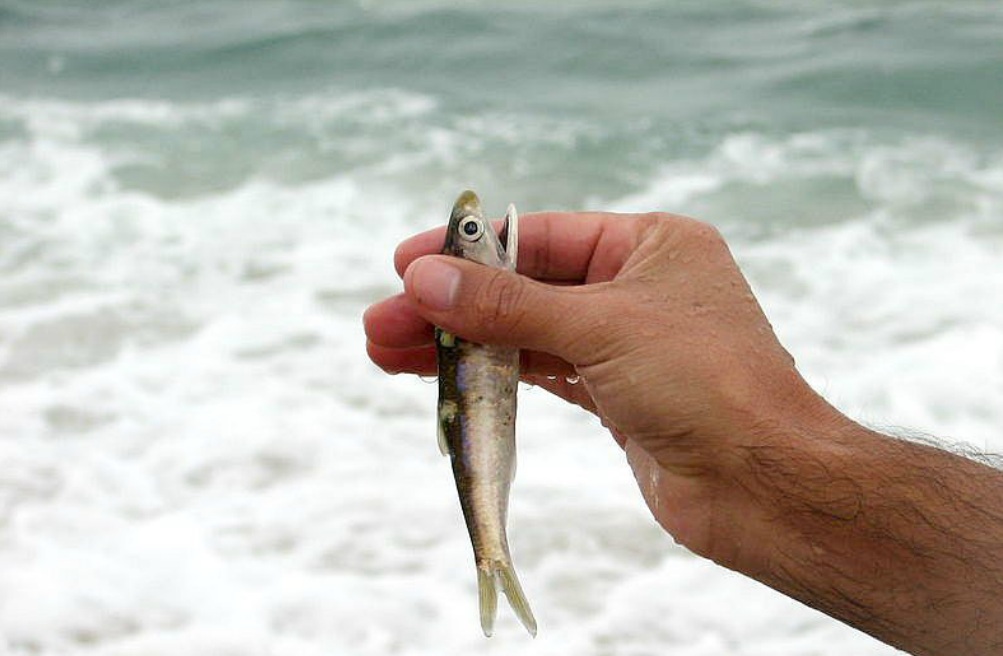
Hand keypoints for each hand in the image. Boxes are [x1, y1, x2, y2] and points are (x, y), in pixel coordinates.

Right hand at [364, 211, 839, 563]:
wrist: (762, 485)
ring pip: (525, 334)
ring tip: (387, 351)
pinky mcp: (613, 396)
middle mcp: (637, 288)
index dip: (471, 250)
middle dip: (453, 306)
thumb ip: (509, 304)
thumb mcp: (599, 326)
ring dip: (462, 343)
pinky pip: (540, 374)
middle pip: (524, 288)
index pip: (542, 236)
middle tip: (382, 321)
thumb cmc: (702, 382)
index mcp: (651, 246)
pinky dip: (493, 375)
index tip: (406, 262)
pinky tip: (445, 378)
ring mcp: (624, 345)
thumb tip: (424, 278)